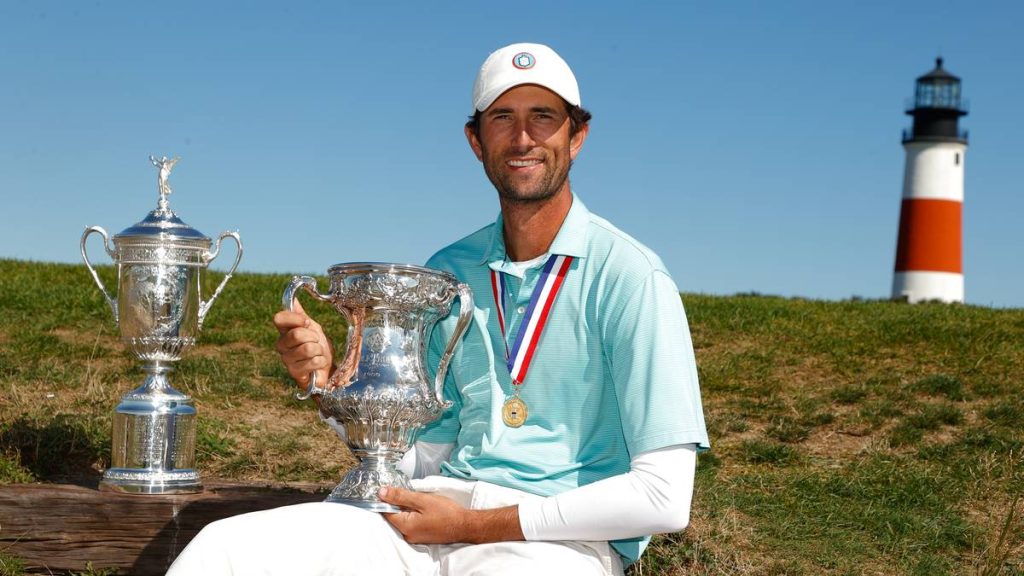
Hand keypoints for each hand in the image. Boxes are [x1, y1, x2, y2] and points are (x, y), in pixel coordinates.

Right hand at [273, 299, 332, 391]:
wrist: (325, 367)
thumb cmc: (317, 346)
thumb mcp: (312, 327)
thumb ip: (301, 315)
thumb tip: (293, 300)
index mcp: (284, 331)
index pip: (279, 318)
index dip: (296, 319)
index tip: (307, 323)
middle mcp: (281, 344)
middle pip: (297, 334)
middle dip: (313, 337)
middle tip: (316, 342)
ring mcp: (287, 359)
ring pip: (307, 348)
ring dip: (319, 350)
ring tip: (317, 353)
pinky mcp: (294, 372)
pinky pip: (313, 361)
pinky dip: (321, 361)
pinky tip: (318, 364)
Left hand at [379, 487, 523, 544]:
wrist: (465, 525)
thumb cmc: (446, 512)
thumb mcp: (422, 500)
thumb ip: (400, 496)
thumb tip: (381, 492)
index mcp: (405, 526)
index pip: (386, 511)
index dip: (386, 499)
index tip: (389, 488)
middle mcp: (407, 535)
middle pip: (394, 516)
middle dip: (397, 503)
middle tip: (408, 491)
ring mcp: (415, 537)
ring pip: (403, 519)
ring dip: (406, 508)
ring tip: (418, 499)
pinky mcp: (422, 536)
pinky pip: (411, 523)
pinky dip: (413, 514)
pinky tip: (423, 508)